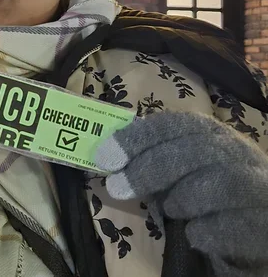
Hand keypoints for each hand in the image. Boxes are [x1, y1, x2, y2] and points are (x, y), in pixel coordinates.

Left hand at [95, 110, 267, 276]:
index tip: (105, 156)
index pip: (176, 124)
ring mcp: (257, 186)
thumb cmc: (201, 196)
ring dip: (183, 198)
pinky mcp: (264, 223)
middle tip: (116, 187)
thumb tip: (107, 158)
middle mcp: (239, 153)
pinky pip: (235, 225)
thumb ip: (146, 162)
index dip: (138, 137)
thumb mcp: (173, 173)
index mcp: (212, 134)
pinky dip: (206, 231)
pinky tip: (193, 234)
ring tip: (172, 209)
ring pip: (221, 182)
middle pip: (196, 149)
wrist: (243, 229)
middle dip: (149, 168)